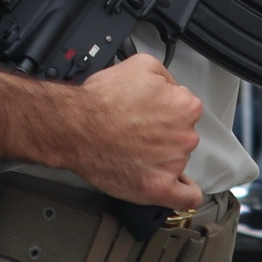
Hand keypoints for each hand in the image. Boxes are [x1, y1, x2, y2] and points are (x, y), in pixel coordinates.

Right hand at [51, 54, 203, 208]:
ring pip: (178, 160)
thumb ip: (166, 76)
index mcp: (185, 107)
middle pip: (182, 134)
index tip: (150, 111)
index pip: (185, 107)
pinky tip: (176, 185)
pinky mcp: (159, 188)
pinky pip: (186, 197)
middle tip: (137, 130)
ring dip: (163, 156)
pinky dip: (184, 191)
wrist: (75, 128)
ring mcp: (174, 164)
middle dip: (163, 131)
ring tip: (134, 151)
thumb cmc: (101, 101)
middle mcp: (185, 136)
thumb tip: (171, 87)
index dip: (165, 107)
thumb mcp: (141, 65)